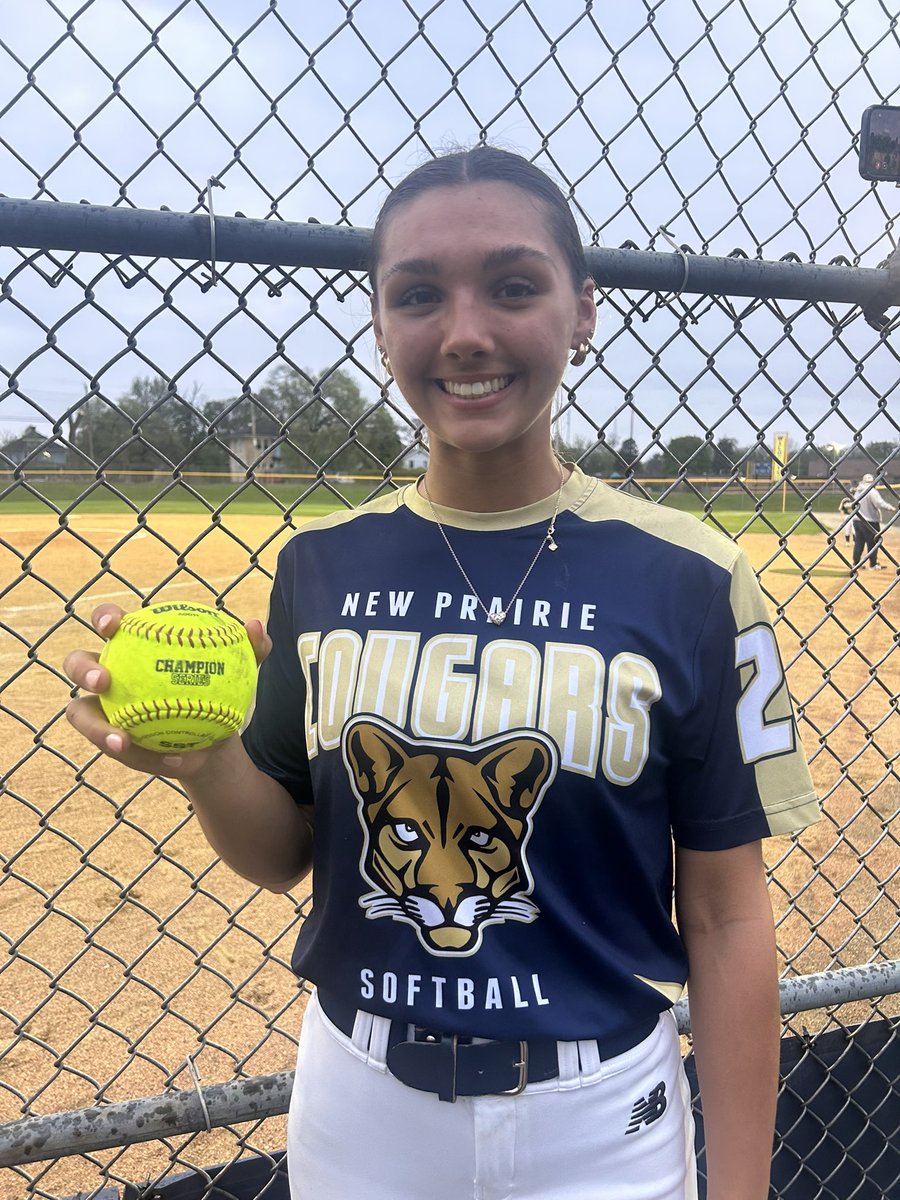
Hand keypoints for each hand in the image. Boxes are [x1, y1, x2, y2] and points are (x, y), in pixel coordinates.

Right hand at [64, 603, 270, 779]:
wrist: (215, 736)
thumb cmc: (220, 689)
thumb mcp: (241, 671)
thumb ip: (250, 648)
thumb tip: (255, 627)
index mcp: (131, 644)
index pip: (110, 623)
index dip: (104, 618)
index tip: (116, 624)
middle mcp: (108, 674)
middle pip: (77, 663)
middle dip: (82, 669)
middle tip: (105, 681)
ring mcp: (102, 710)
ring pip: (80, 715)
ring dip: (96, 729)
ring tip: (123, 740)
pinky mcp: (112, 742)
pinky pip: (119, 751)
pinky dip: (144, 758)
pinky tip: (173, 764)